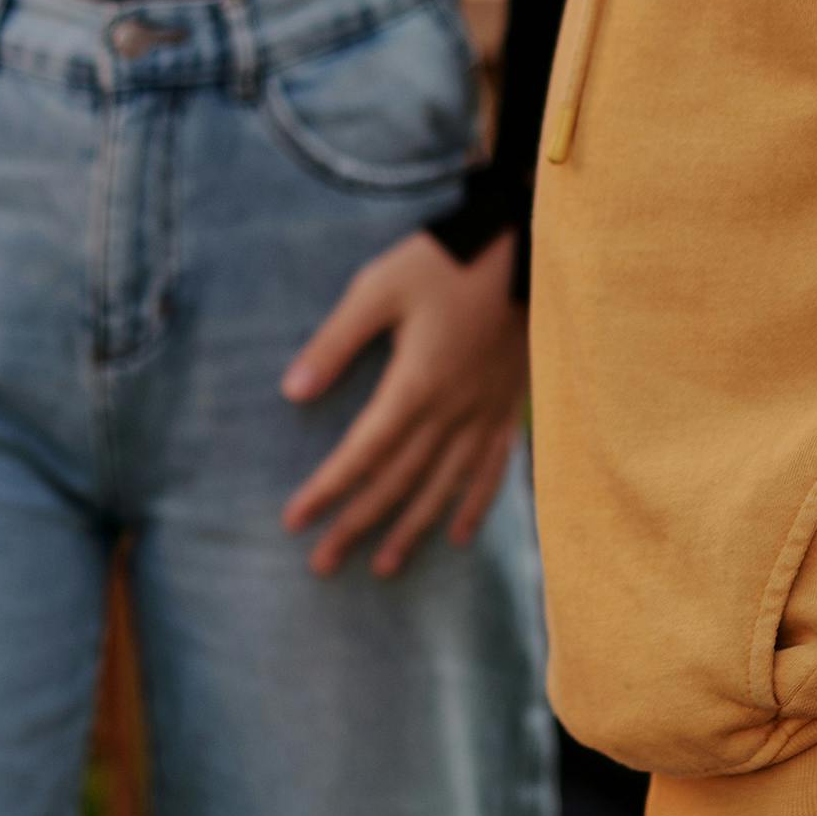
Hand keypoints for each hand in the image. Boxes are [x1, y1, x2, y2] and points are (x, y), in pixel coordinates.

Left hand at [277, 227, 524, 575]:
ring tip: (382, 567)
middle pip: (398, 482)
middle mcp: (451, 412)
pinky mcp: (508, 407)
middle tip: (323, 564)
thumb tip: (292, 391)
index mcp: (415, 385)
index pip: (362, 454)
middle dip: (357, 525)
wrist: (523, 247)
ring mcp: (484, 414)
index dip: (327, 490)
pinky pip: (491, 470)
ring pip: (443, 487)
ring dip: (411, 529)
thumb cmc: (445, 261)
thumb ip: (336, 343)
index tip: (294, 522)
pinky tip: (456, 536)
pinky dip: (472, 506)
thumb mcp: (378, 289)